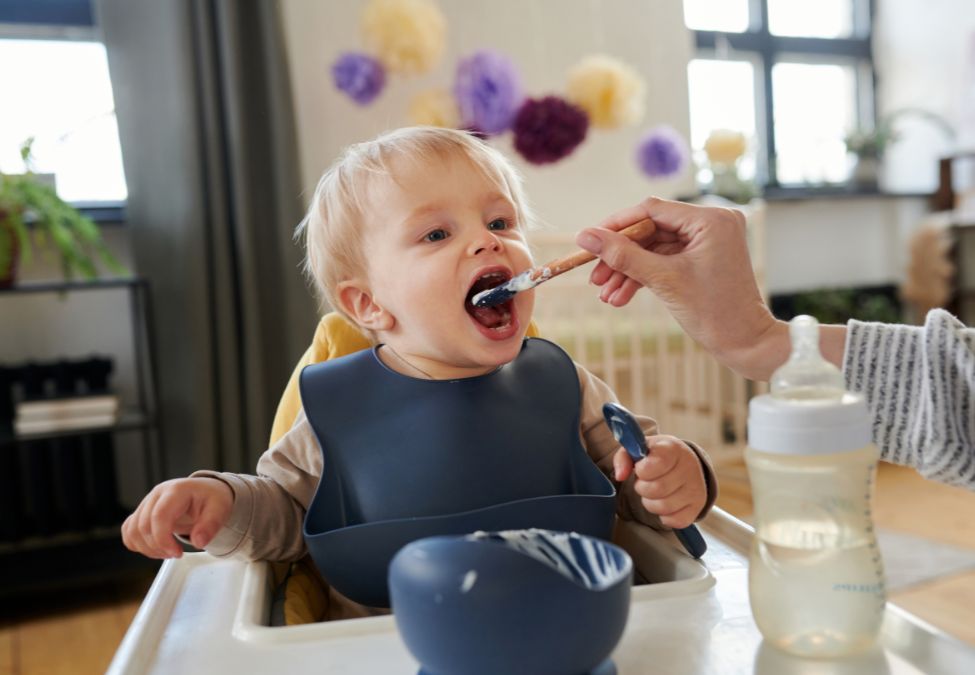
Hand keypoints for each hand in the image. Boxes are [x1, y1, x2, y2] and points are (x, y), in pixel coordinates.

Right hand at [121, 477, 233, 558]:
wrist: (205, 491)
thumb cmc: (211, 498)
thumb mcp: (220, 508)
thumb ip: (211, 525)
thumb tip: (198, 542)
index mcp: (176, 490)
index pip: (159, 516)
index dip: (163, 539)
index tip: (177, 553)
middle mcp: (157, 495)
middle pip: (143, 526)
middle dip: (158, 547)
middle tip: (176, 554)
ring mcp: (147, 503)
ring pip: (132, 530)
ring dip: (147, 548)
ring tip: (167, 552)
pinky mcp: (142, 512)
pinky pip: (129, 531)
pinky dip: (138, 544)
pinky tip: (156, 548)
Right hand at [576, 197, 785, 380]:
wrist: (745, 344)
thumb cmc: (715, 312)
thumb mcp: (662, 280)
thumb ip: (622, 255)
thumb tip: (586, 236)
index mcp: (710, 219)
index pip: (651, 210)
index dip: (616, 226)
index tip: (590, 241)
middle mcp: (711, 223)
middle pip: (650, 230)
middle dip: (621, 257)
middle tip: (595, 276)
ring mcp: (707, 241)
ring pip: (653, 249)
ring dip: (628, 271)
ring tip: (606, 294)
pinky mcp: (701, 258)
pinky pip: (664, 260)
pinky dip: (643, 277)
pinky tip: (621, 296)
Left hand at [612, 435, 706, 528]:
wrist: (684, 461)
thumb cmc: (657, 455)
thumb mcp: (640, 449)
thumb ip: (624, 458)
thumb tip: (620, 475)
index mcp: (673, 449)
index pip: (654, 466)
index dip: (642, 471)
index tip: (642, 468)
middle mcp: (689, 467)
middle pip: (657, 489)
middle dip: (643, 488)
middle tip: (646, 482)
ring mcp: (696, 488)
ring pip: (664, 507)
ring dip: (651, 503)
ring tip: (654, 493)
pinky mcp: (698, 506)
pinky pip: (675, 521)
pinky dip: (664, 516)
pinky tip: (665, 503)